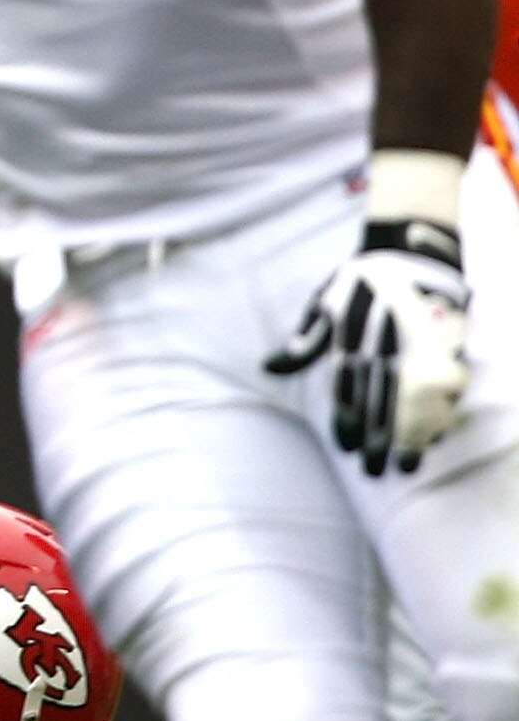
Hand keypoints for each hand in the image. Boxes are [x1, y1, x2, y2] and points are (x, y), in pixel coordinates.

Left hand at [264, 222, 470, 474]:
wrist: (411, 249)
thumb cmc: (360, 280)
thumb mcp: (324, 303)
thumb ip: (304, 342)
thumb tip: (269, 368)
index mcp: (355, 342)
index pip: (350, 394)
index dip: (349, 425)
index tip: (348, 450)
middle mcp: (389, 350)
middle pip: (383, 406)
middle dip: (378, 442)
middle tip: (373, 470)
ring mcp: (422, 351)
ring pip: (418, 404)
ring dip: (413, 437)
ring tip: (407, 464)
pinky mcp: (450, 347)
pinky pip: (448, 389)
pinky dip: (441, 414)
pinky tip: (435, 436)